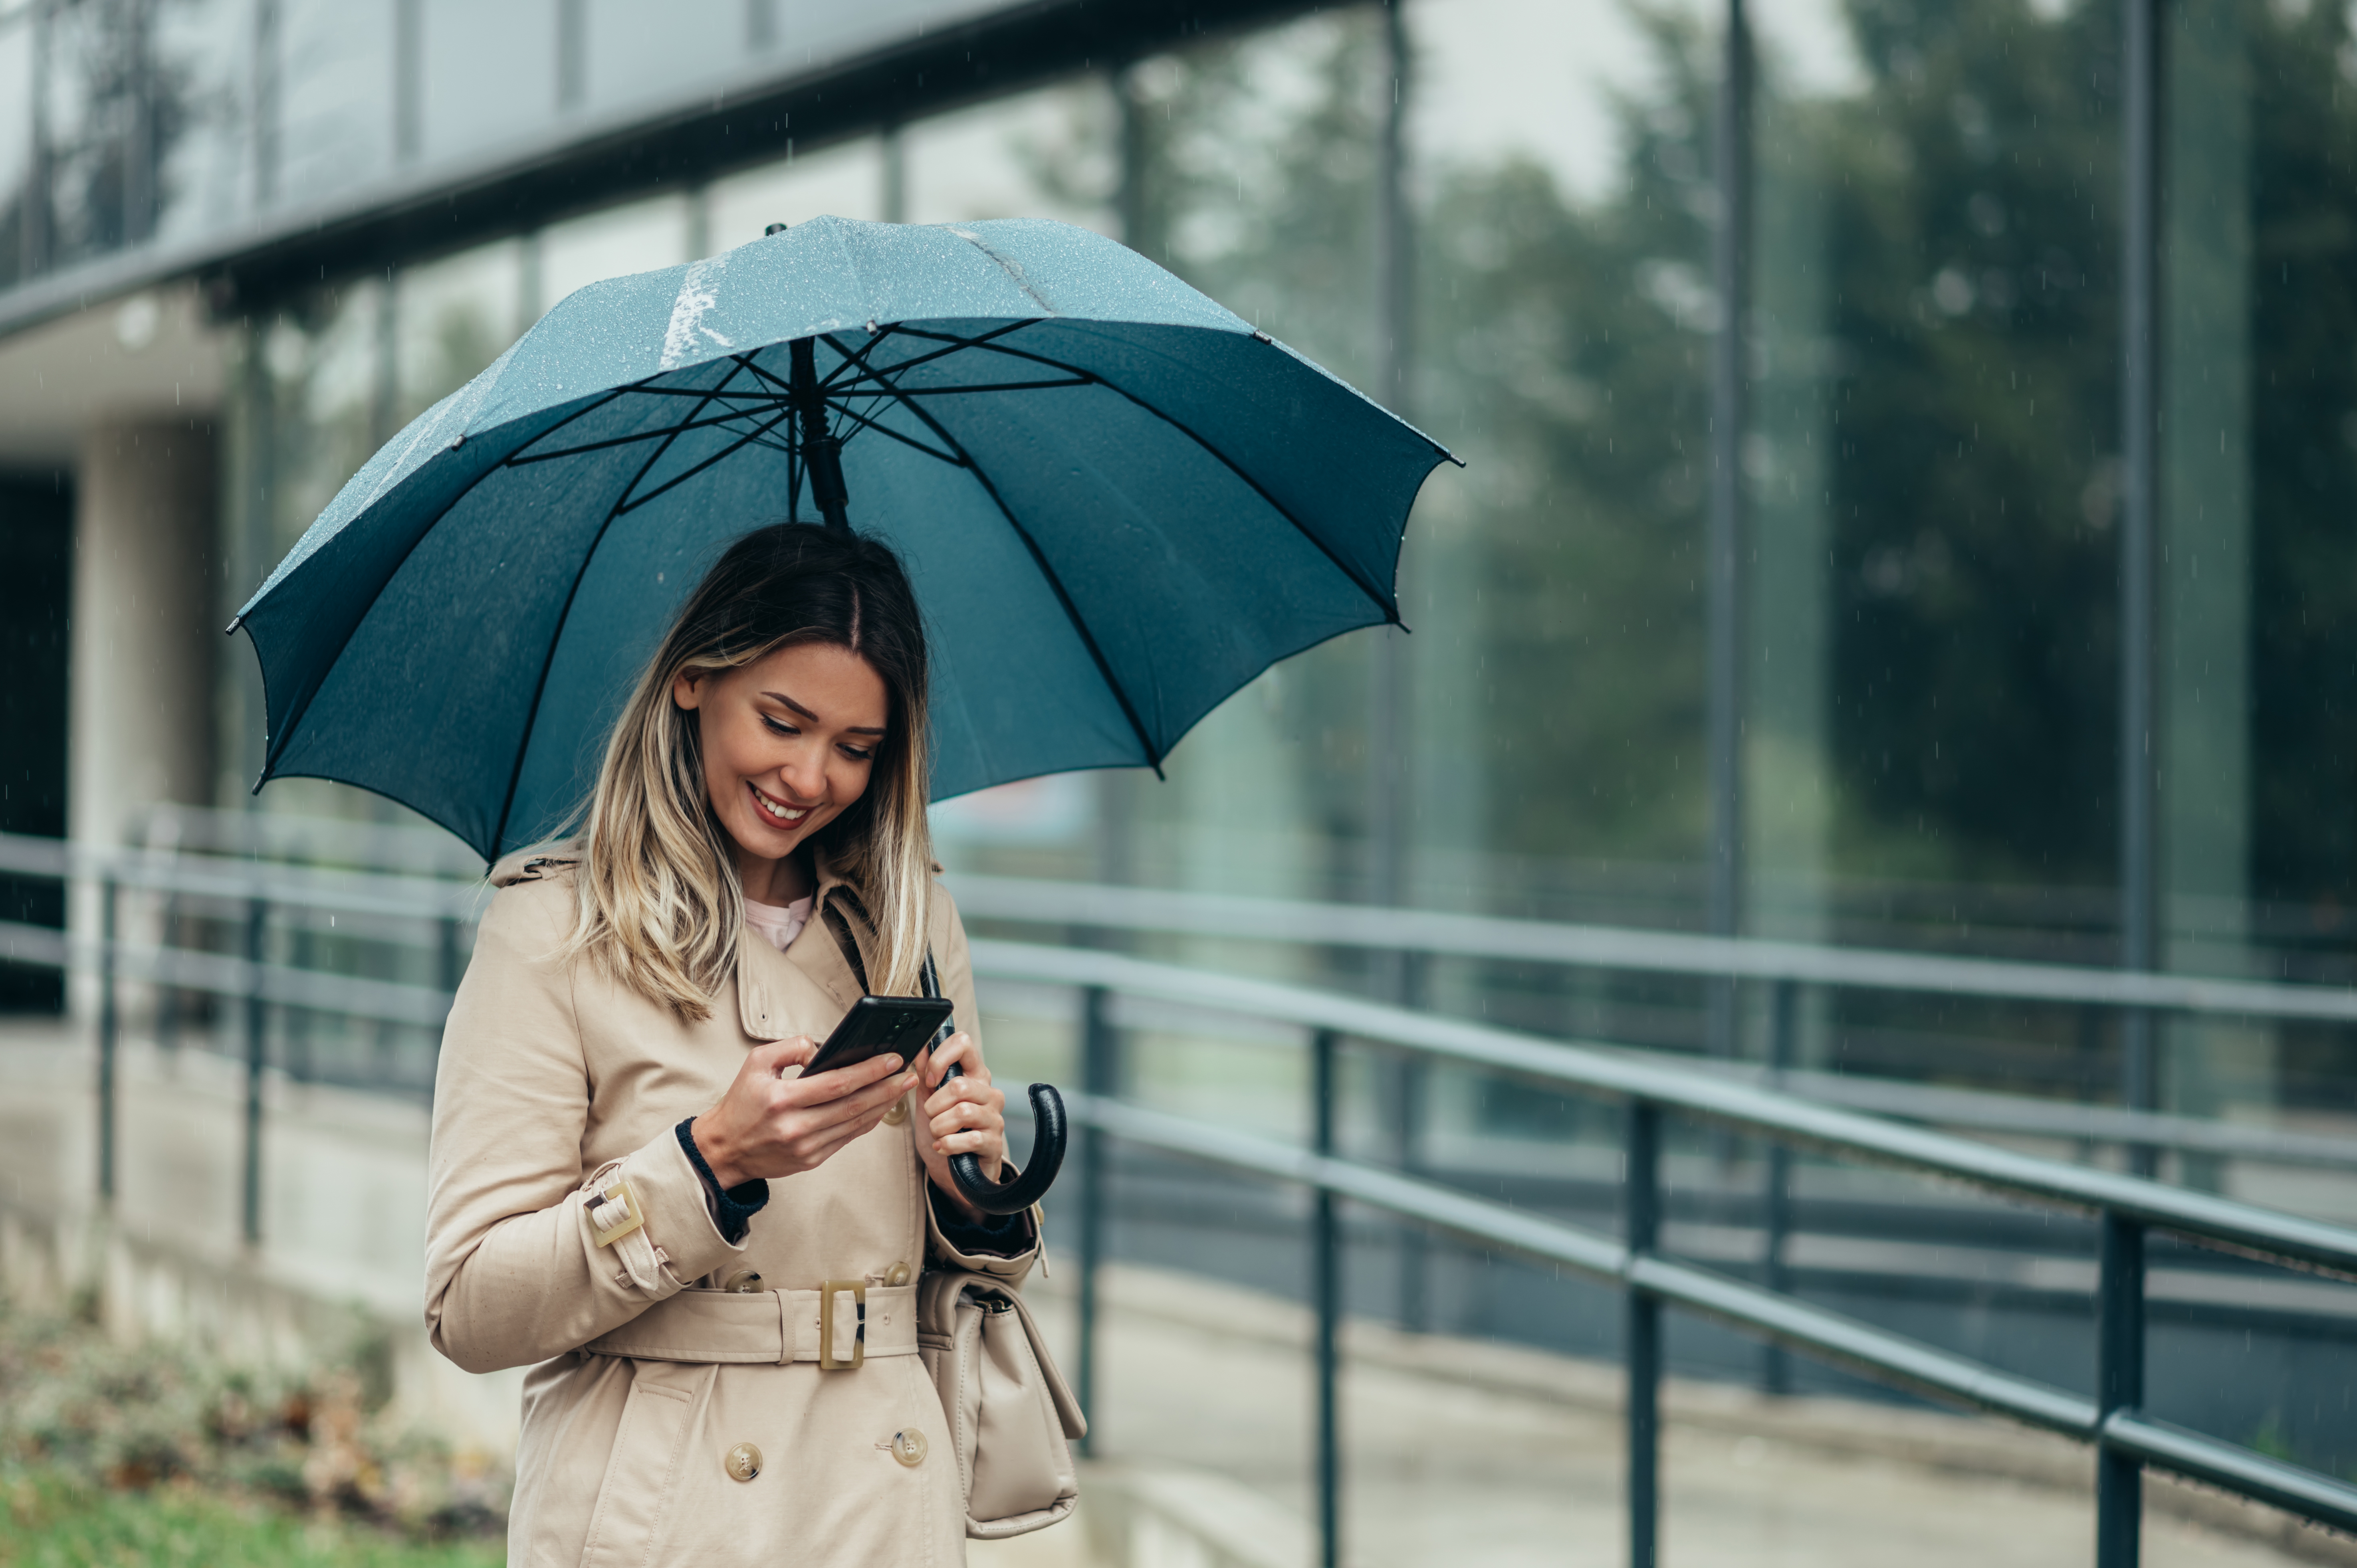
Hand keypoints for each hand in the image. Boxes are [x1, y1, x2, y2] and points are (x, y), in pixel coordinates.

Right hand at [692, 1037, 918, 1188]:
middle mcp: (796, 1126)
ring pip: (855, 1124)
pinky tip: (881, 1108)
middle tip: (909, 1073)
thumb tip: (823, 1049)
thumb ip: (790, 1048)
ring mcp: (806, 1147)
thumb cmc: (741, 1104)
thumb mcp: (756, 1064)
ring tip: (901, 1087)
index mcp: (782, 1100)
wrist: (724, 1149)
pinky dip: (867, 1122)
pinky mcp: (811, 1160)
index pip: (837, 1083)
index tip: (892, 1059)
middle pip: (854, 1105)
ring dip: (883, 1105)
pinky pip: (847, 1138)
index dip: (870, 1071)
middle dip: (887, 1087)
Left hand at [917, 1031, 1007, 1216]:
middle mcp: (989, 1093)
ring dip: (939, 1126)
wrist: (956, 1171)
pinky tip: (943, 1147)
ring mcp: (994, 1118)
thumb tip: (921, 1048)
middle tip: (932, 1116)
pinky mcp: (994, 1143)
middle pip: (959, 1085)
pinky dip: (948, 1144)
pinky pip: (969, 1139)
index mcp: (975, 1075)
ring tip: (938, 1133)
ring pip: (962, 1112)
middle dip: (934, 1105)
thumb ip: (927, 1074)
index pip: (963, 1044)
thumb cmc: (946, 1131)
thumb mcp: (930, 1100)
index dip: (940, 1059)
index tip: (929, 1080)